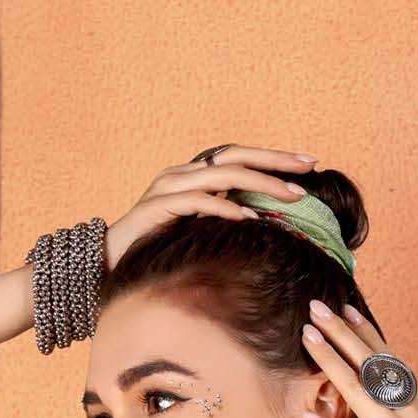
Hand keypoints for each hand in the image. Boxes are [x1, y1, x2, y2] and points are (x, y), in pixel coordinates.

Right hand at [104, 144, 314, 264]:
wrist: (108, 261)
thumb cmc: (158, 250)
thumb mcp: (199, 233)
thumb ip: (226, 221)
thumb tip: (268, 225)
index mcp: (195, 176)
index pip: (240, 157)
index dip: (275, 158)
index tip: (310, 163)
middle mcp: (183, 174)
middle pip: (236, 156)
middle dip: (275, 160)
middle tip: (309, 166)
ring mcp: (169, 187)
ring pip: (222, 175)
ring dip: (260, 183)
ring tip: (290, 196)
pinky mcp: (157, 207)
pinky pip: (196, 202)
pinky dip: (224, 208)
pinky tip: (248, 218)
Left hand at [299, 299, 417, 417]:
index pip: (390, 361)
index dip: (367, 333)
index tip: (347, 309)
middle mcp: (411, 414)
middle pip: (372, 365)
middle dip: (342, 334)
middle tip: (317, 307)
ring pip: (361, 391)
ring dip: (332, 362)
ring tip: (309, 338)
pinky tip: (308, 417)